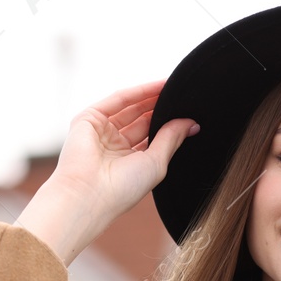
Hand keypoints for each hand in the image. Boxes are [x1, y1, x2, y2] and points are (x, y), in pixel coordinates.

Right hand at [16, 80, 197, 264]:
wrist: (89, 194)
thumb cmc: (123, 189)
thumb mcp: (156, 163)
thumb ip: (171, 139)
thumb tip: (192, 123)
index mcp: (127, 163)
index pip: (151, 137)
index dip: (169, 124)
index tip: (191, 113)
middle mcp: (113, 147)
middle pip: (141, 120)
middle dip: (161, 108)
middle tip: (184, 96)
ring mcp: (100, 132)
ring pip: (130, 108)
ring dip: (151, 97)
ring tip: (174, 87)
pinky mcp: (87, 119)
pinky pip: (117, 100)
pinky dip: (137, 92)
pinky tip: (158, 86)